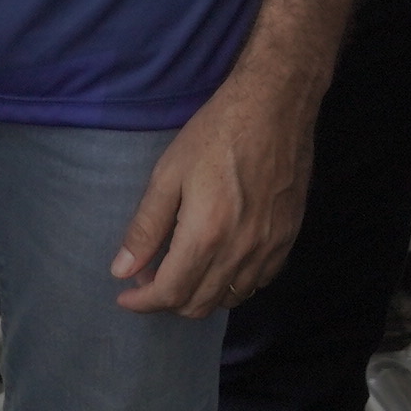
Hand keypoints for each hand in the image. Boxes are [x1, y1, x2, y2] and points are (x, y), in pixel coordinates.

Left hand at [111, 65, 315, 316]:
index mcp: (206, 235)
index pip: (170, 293)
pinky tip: (221, 260)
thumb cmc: (216, 133)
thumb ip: (146, 226)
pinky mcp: (288, 238)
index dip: (142, 302)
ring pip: (229, 299)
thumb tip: (122, 270)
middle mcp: (240, 252)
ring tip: (184, 268)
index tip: (126, 295)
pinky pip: (258, 282)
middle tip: (151, 274)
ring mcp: (269, 248)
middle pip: (199, 304)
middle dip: (168, 300)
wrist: (275, 105)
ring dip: (201, 295)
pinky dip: (233, 284)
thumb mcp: (169, 172)